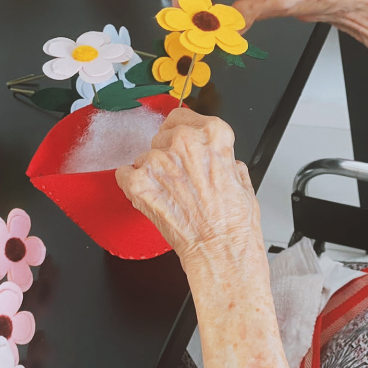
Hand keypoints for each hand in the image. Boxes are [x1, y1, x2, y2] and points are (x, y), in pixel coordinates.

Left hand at [115, 109, 263, 269]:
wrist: (220, 252)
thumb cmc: (234, 225)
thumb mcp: (242, 181)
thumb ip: (225, 161)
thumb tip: (218, 160)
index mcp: (213, 135)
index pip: (182, 115)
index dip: (181, 131)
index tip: (181, 142)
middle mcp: (184, 142)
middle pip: (161, 135)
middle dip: (168, 154)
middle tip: (181, 179)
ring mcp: (159, 161)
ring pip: (145, 157)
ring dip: (153, 173)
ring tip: (172, 196)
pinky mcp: (139, 183)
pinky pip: (124, 174)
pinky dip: (134, 186)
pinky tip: (153, 199)